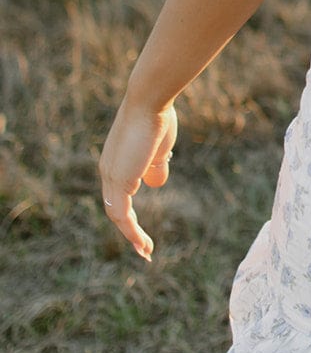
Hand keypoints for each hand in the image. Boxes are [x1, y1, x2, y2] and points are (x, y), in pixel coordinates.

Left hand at [99, 97, 177, 261]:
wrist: (149, 101)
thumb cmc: (157, 118)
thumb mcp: (160, 148)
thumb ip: (156, 166)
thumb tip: (156, 183)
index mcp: (115, 161)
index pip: (118, 193)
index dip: (128, 211)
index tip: (141, 226)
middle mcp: (108, 170)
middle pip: (115, 208)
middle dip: (129, 230)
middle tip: (143, 247)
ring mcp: (111, 176)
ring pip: (118, 214)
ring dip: (132, 235)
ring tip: (146, 251)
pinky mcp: (119, 180)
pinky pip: (122, 214)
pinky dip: (131, 231)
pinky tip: (142, 243)